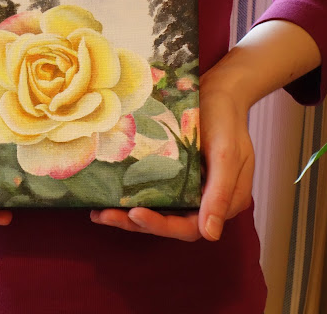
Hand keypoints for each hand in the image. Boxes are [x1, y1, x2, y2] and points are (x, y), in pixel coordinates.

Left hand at [90, 71, 254, 241]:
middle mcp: (205, 201)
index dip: (161, 226)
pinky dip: (132, 195)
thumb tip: (211, 235)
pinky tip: (106, 196)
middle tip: (104, 215)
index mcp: (224, 203)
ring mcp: (188, 188)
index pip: (190, 228)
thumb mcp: (228, 154)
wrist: (221, 92)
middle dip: (136, 222)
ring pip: (158, 210)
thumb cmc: (227, 121)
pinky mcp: (174, 174)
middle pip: (169, 223)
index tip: (135, 213)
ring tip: (98, 213)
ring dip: (128, 215)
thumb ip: (220, 194)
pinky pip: (153, 190)